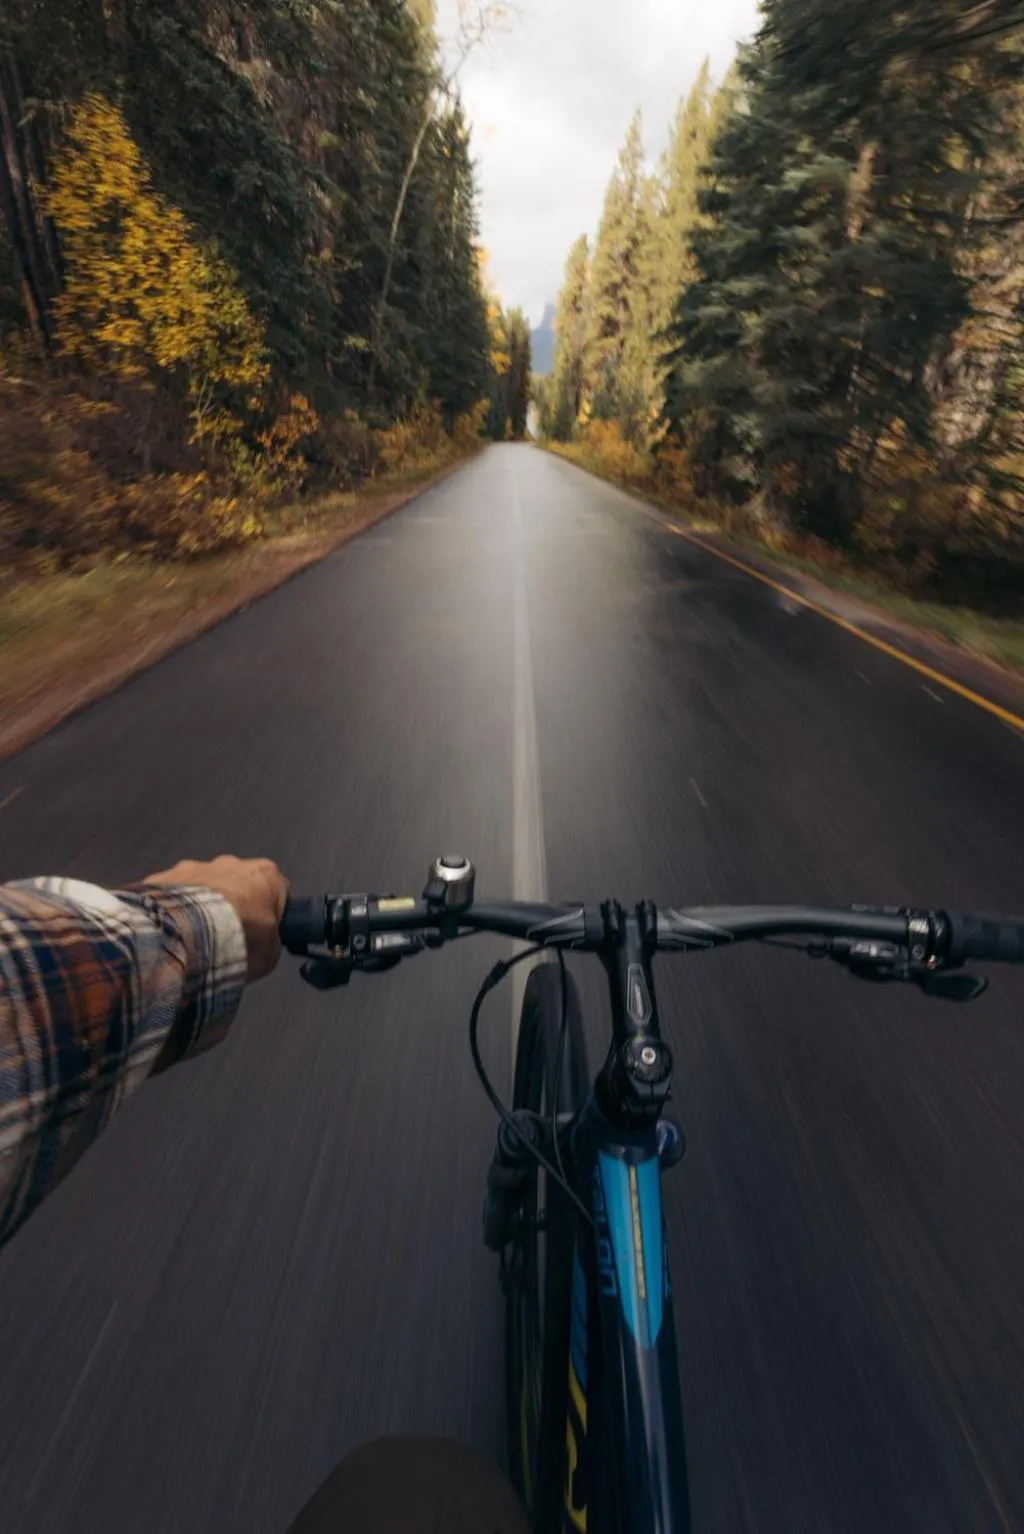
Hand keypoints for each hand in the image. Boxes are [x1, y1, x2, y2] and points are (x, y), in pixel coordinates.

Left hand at [144, 855, 289, 981]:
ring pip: (204, 885)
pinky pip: (173, 893)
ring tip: (193, 936)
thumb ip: (270, 940)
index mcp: (266, 874)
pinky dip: (174, 908)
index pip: (277, 891)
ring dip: (202, 905)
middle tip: (225, 936)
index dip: (270, 914)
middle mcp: (232, 861)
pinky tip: (171, 931)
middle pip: (239, 883)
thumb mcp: (270, 953)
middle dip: (233, 904)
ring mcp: (193, 865)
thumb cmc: (239, 941)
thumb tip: (262, 939)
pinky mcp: (162, 875)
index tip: (260, 934)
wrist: (184, 936)